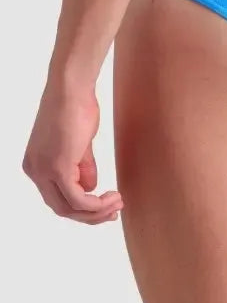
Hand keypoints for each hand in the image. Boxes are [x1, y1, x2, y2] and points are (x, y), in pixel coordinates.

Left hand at [23, 83, 122, 224]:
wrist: (71, 87)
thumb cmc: (76, 105)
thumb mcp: (80, 143)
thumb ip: (82, 166)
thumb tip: (90, 187)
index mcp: (36, 165)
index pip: (57, 197)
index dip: (82, 207)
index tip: (106, 204)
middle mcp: (34, 171)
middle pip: (61, 208)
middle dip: (90, 214)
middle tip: (113, 210)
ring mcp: (43, 170)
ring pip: (68, 208)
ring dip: (96, 211)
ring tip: (117, 203)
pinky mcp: (56, 167)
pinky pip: (76, 198)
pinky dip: (95, 203)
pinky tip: (111, 197)